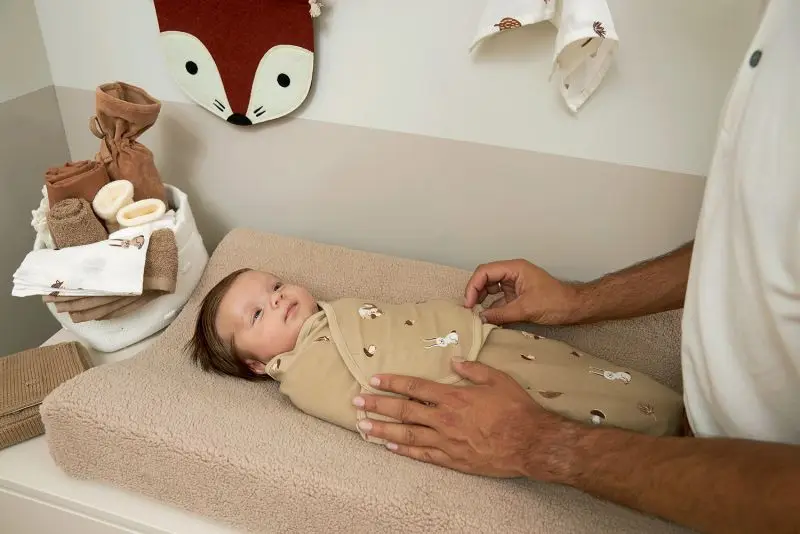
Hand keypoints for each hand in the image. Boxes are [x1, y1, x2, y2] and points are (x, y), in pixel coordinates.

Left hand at [353, 359, 576, 480]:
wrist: (530, 443)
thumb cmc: (516, 409)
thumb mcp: (497, 379)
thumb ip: (473, 369)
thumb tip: (454, 360)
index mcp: (453, 397)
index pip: (414, 387)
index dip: (392, 383)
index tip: (373, 380)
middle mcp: (444, 419)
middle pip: (403, 411)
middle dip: (377, 406)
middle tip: (356, 403)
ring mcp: (446, 441)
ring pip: (407, 435)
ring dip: (383, 431)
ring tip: (363, 427)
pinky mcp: (452, 459)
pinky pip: (422, 455)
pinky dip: (404, 452)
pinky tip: (390, 448)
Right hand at [464, 259, 581, 325]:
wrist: (574, 308)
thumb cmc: (555, 303)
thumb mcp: (526, 309)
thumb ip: (501, 313)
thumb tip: (480, 318)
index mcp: (514, 268)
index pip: (485, 271)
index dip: (473, 286)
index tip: (469, 303)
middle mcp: (512, 273)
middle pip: (485, 278)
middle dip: (475, 293)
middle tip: (469, 310)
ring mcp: (514, 284)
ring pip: (490, 289)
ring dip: (482, 301)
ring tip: (475, 314)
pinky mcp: (516, 295)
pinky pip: (498, 299)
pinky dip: (492, 308)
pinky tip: (487, 318)